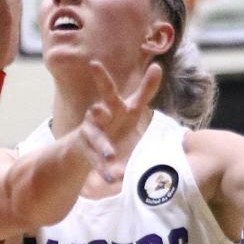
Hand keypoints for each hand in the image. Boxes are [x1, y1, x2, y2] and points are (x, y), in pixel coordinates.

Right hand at [74, 60, 162, 182]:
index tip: (93, 64)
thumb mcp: (131, 108)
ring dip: (104, 148)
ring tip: (111, 156)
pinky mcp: (87, 153)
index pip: (108, 90)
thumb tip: (157, 66)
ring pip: (97, 140)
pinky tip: (112, 178)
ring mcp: (90, 135)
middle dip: (97, 114)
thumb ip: (144, 90)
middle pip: (96, 112)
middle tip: (101, 111)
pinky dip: (104, 170)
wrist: (86, 148)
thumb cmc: (114, 123)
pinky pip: (95, 161)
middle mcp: (97, 117)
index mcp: (110, 106)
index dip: (101, 78)